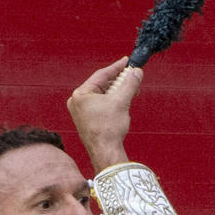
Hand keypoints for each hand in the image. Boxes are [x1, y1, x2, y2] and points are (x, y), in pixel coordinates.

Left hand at [67, 57, 140, 174]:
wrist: (105, 152)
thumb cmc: (108, 129)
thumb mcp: (121, 101)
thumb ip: (129, 84)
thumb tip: (137, 72)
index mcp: (80, 94)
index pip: (101, 75)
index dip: (116, 68)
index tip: (127, 61)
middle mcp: (77, 102)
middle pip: (101, 85)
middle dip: (118, 81)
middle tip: (132, 76)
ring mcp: (80, 112)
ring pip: (102, 95)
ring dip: (117, 92)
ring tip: (131, 91)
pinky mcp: (86, 120)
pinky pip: (100, 105)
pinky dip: (112, 102)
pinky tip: (123, 102)